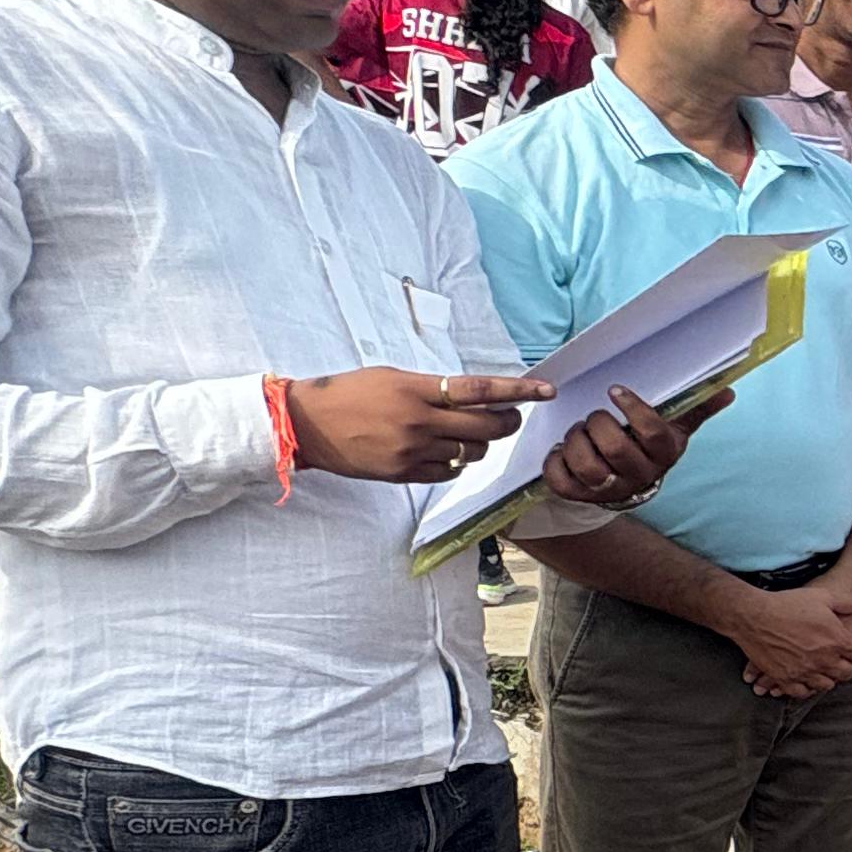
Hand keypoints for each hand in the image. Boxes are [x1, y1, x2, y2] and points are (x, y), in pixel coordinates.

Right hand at [288, 367, 547, 482]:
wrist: (306, 424)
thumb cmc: (349, 393)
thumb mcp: (392, 378)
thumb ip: (432, 388)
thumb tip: (473, 395)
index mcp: (416, 390)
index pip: (479, 389)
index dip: (517, 391)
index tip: (544, 390)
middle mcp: (418, 421)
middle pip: (485, 426)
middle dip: (507, 422)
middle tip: (512, 418)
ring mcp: (411, 451)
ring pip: (471, 452)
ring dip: (481, 443)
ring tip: (473, 433)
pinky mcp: (403, 474)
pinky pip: (448, 472)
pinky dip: (457, 462)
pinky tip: (448, 451)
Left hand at [534, 383, 706, 507]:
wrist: (629, 482)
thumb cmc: (648, 445)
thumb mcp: (673, 427)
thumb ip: (696, 407)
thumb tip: (727, 391)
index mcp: (663, 454)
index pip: (652, 432)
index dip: (632, 409)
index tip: (615, 391)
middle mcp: (639, 475)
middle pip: (616, 449)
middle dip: (597, 424)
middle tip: (593, 417)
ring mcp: (609, 489)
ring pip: (587, 466)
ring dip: (575, 441)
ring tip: (577, 432)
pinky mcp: (581, 496)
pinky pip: (561, 481)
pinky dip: (554, 461)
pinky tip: (561, 450)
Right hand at [726, 578, 851, 699]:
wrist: (754, 616)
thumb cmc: (789, 604)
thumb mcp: (823, 596)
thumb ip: (850, 601)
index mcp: (837, 640)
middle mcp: (824, 660)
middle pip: (847, 673)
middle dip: (846, 666)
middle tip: (839, 659)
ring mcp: (805, 672)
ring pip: (826, 685)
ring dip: (827, 677)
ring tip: (822, 668)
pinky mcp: (785, 679)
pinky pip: (803, 692)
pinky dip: (806, 687)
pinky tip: (805, 679)